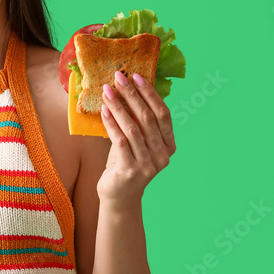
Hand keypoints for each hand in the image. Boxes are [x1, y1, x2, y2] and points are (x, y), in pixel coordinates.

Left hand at [96, 70, 176, 202]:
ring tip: (107, 91)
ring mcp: (148, 164)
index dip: (151, 94)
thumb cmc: (127, 164)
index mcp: (169, 145)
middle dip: (132, 94)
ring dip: (119, 106)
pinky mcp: (131, 170)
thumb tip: (129, 89)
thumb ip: (139, 123)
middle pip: (148, 118)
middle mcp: (162, 155)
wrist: (120, 197)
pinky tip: (104, 110)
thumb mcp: (137, 142)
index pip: (163, 114)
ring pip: (133, 128)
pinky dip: (111, 123)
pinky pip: (120, 140)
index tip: (137, 76)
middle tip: (119, 77)